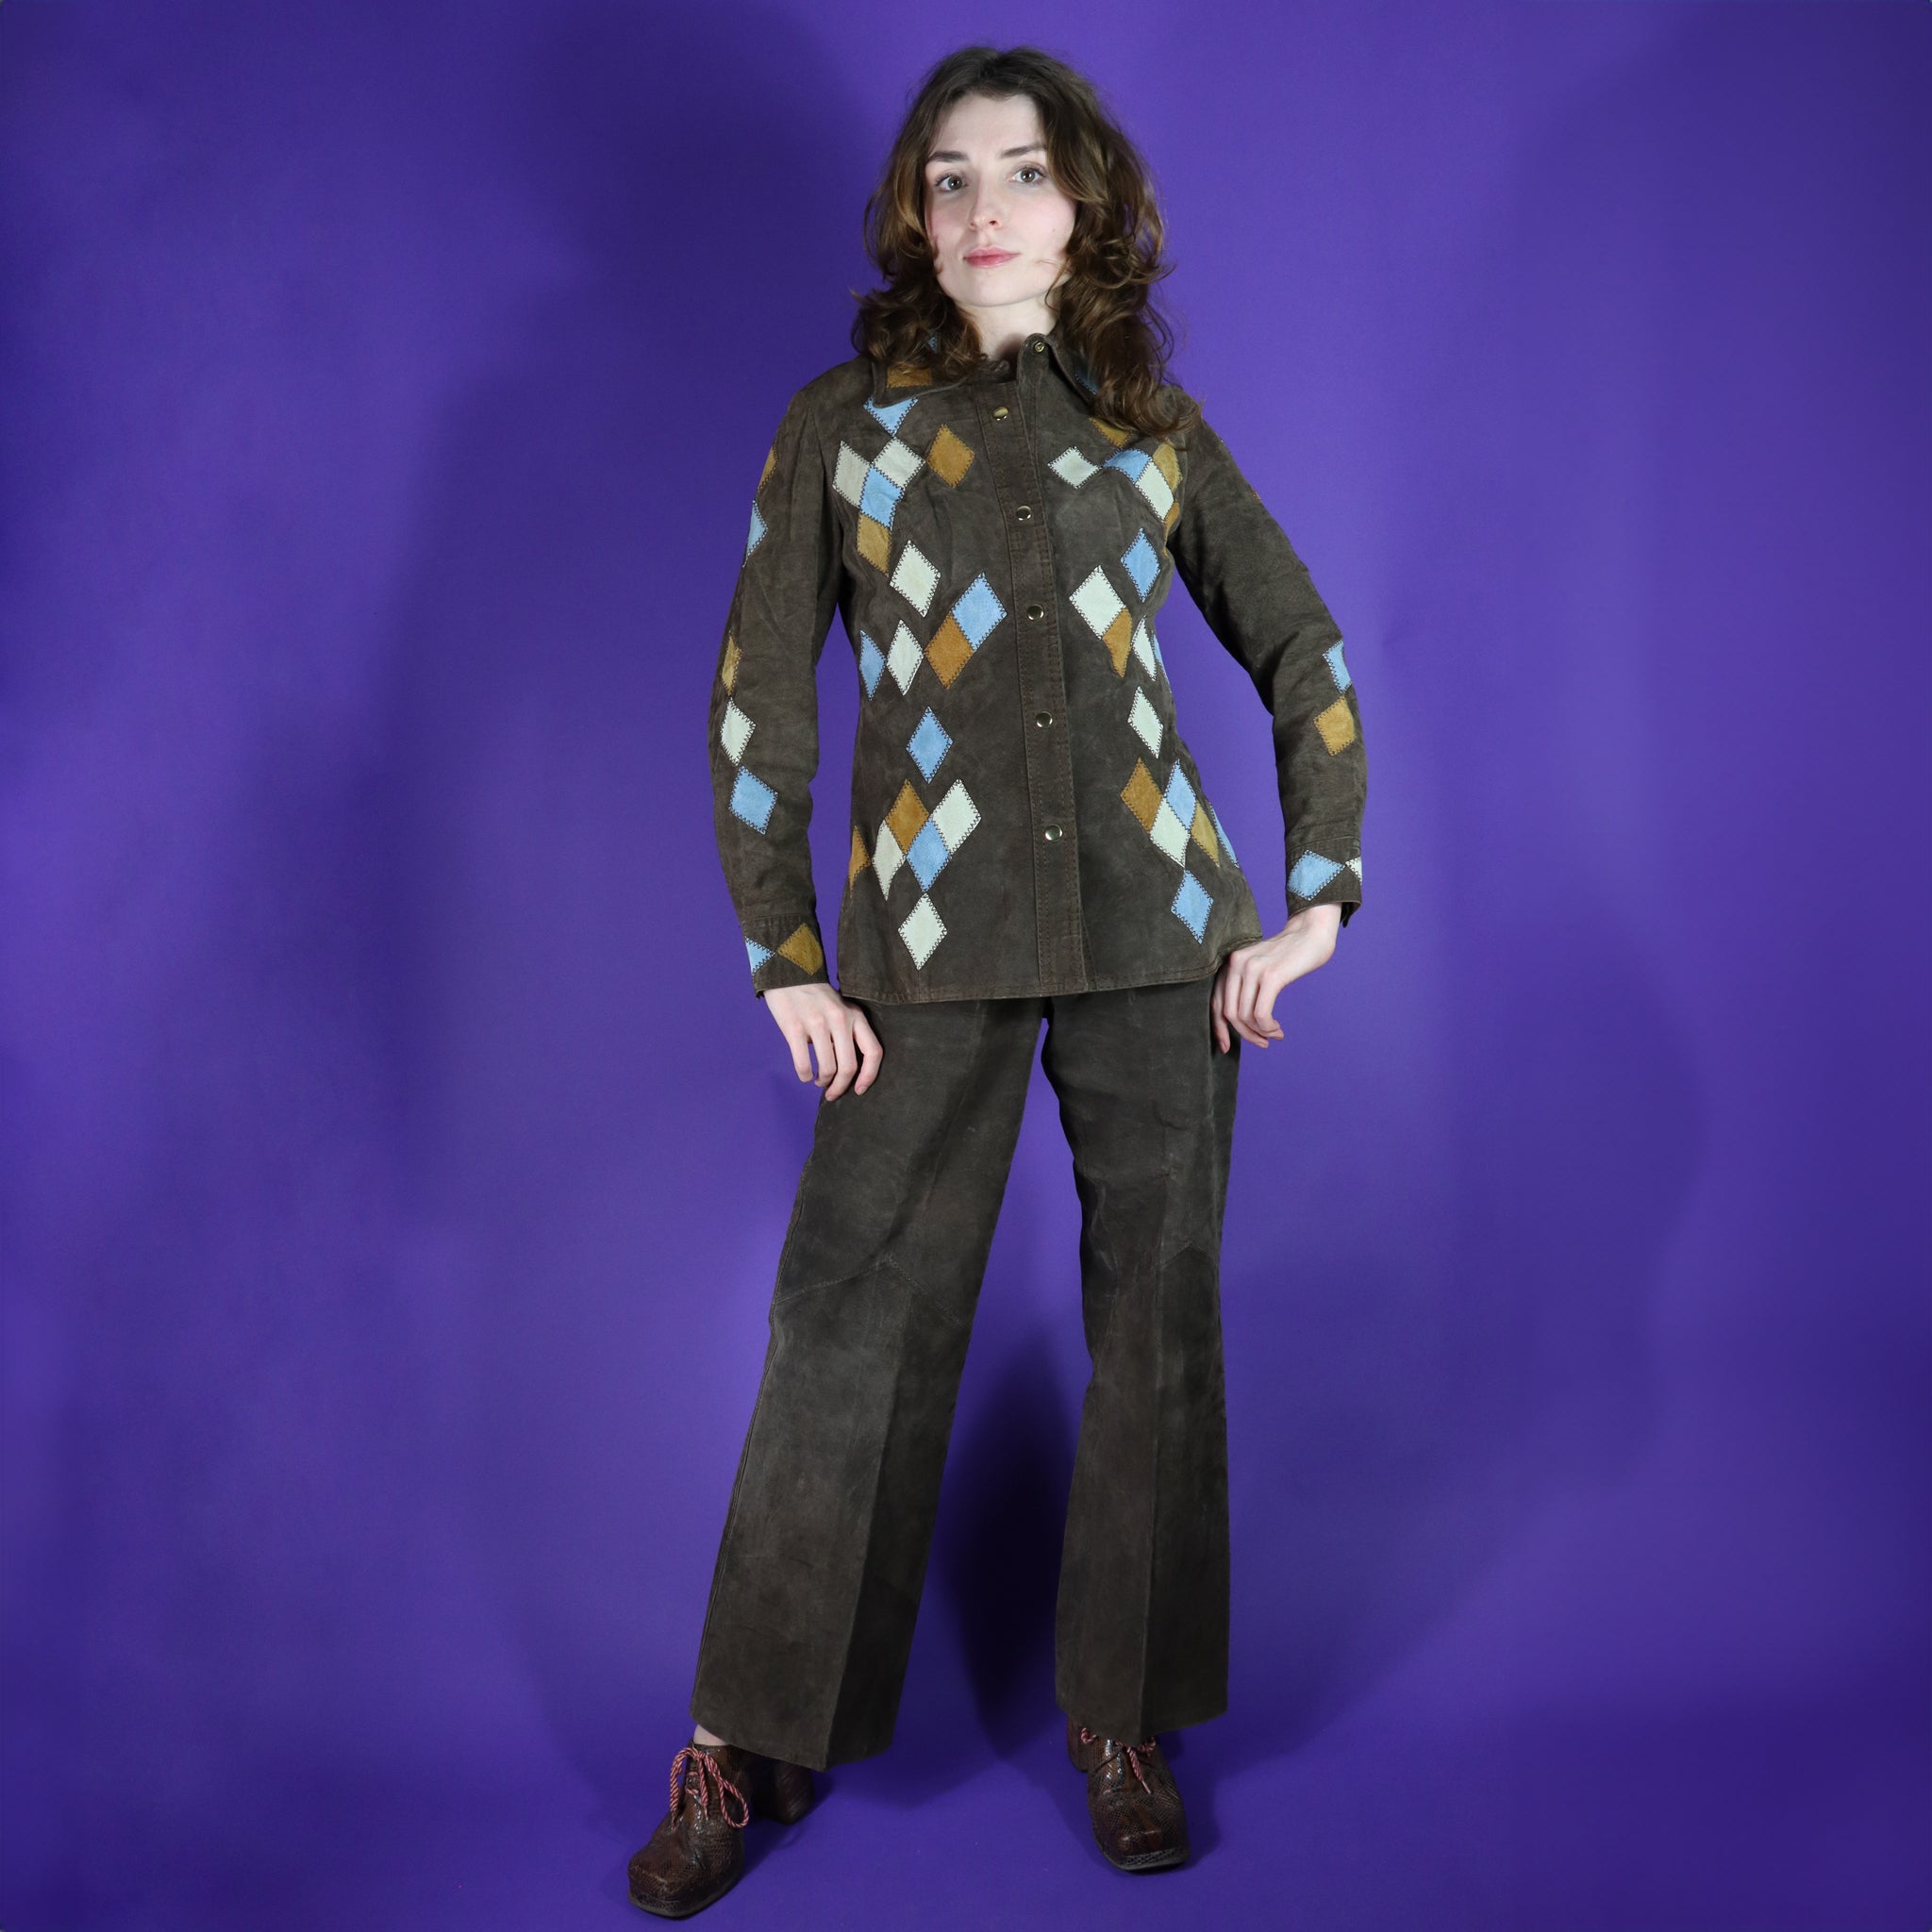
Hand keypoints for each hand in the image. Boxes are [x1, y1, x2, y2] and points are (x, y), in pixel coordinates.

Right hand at [763, 983, 882, 1098]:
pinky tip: (805, 1074)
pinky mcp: (794, 1028)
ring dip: (822, 1081)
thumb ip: (848, 1033)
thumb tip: (849, 1070)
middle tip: (832, 1093)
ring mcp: (817, 1024)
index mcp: (855, 1016)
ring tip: (818, 1080)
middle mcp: (840, 1020)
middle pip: (849, 1066)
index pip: (873, 1052)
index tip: (859, 1090)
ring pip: (827, 1068)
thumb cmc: (816, 997)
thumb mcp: (841, 1009)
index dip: (869, 1076)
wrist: (788, 973)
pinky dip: (804, 1075)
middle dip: (841, 1086)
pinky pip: (803, 1063)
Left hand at [1211, 904, 1340, 1051]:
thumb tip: (1239, 1022)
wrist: (1311, 932)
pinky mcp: (1271, 976)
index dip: (1219, 1029)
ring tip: (1274, 1034)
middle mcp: (1237, 964)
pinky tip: (1277, 1029)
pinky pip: (1261, 1014)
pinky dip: (1268, 1027)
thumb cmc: (1288, 955)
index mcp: (1231, 964)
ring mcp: (1253, 969)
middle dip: (1245, 1034)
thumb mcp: (1259, 968)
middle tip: (1262, 1042)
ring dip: (1260, 1032)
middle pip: (1229, 1013)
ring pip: (1245, 1016)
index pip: (1216, 1003)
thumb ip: (1246, 987)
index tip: (1226, 1047)